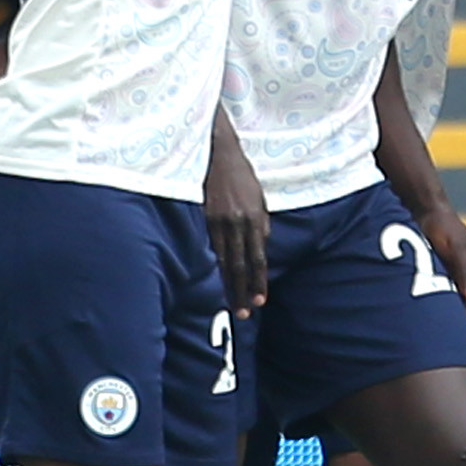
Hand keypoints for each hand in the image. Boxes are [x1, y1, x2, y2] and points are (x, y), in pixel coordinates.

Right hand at [203, 123, 269, 316]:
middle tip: (244, 313)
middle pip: (241, 265)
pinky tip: (216, 279)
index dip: (259, 281)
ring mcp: (219, 221)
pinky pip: (211, 246)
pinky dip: (215, 265)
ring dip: (229, 283)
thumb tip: (262, 247)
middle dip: (243, 290)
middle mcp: (238, 223)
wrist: (216, 153)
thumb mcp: (259, 197)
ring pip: (224, 260)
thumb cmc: (241, 176)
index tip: (260, 301)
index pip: (258, 258)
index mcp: (255, 218)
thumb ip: (262, 223)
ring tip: (232, 303)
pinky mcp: (203, 217)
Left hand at [415, 203, 465, 325]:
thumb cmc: (445, 227)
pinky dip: (443, 301)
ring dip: (456, 310)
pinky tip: (432, 310)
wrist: (425, 211)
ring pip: (460, 297)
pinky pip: (445, 290)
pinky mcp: (441, 269)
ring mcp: (456, 271)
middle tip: (459, 333)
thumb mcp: (458, 250)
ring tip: (447, 326)